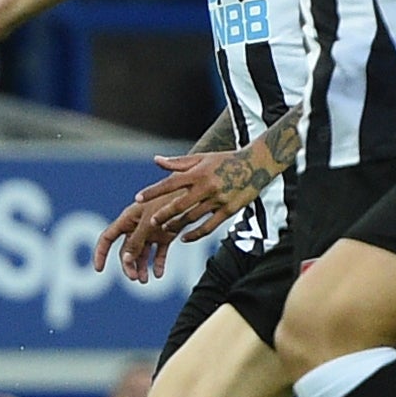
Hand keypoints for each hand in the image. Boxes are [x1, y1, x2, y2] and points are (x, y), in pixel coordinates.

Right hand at [92, 199, 174, 283]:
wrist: (192, 194)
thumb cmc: (167, 203)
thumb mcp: (149, 222)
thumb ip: (136, 241)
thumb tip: (126, 260)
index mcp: (127, 219)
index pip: (107, 238)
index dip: (100, 253)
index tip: (99, 270)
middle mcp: (137, 226)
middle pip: (126, 250)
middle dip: (128, 266)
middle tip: (135, 279)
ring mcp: (151, 232)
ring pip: (141, 254)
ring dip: (141, 268)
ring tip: (146, 281)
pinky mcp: (165, 236)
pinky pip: (158, 254)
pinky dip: (157, 264)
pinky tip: (158, 275)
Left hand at [137, 149, 258, 242]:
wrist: (257, 164)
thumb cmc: (225, 160)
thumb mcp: (201, 158)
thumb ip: (178, 162)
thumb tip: (156, 160)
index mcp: (198, 172)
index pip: (170, 182)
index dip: (153, 191)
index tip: (138, 198)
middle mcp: (206, 186)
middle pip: (179, 204)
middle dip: (163, 214)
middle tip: (150, 221)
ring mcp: (218, 200)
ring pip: (192, 217)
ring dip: (177, 225)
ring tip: (165, 229)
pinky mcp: (229, 210)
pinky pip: (209, 226)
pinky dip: (195, 234)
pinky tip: (185, 238)